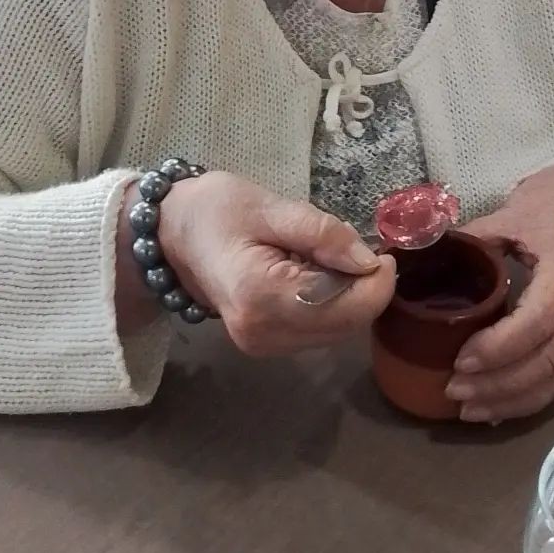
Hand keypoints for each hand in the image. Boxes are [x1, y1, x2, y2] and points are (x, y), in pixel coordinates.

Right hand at [151, 171, 396, 355]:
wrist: (172, 231)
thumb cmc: (217, 209)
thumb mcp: (271, 207)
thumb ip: (322, 234)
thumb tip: (368, 261)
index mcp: (262, 298)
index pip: (347, 308)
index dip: (377, 282)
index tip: (381, 251)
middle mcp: (262, 334)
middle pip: (346, 324)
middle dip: (363, 288)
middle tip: (353, 248)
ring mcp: (261, 346)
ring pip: (336, 331)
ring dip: (347, 296)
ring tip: (324, 257)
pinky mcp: (264, 345)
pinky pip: (317, 330)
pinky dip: (329, 304)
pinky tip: (311, 274)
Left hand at [446, 164, 553, 423]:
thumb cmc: (541, 211)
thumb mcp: (504, 217)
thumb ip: (465, 240)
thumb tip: (411, 256)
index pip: (538, 320)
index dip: (500, 345)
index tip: (461, 359)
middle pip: (547, 359)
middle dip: (499, 382)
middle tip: (453, 390)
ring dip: (510, 399)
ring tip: (467, 408)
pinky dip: (526, 401)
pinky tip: (493, 411)